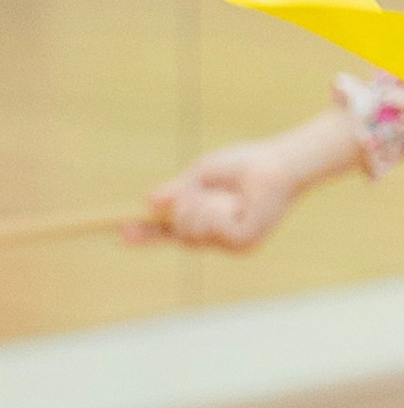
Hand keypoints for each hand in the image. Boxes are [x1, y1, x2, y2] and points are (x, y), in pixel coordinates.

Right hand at [139, 135, 309, 251]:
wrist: (277, 164)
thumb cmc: (244, 165)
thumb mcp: (201, 176)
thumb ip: (178, 191)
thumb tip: (149, 201)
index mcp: (207, 222)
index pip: (170, 233)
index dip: (145, 234)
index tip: (120, 232)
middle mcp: (218, 239)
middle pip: (178, 233)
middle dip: (181, 208)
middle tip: (198, 190)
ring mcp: (232, 244)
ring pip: (193, 231)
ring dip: (203, 205)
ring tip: (226, 195)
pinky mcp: (245, 241)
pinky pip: (213, 229)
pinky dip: (218, 209)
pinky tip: (237, 202)